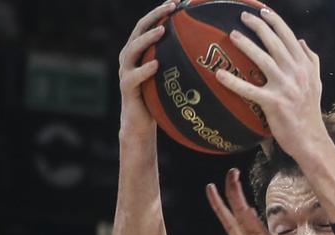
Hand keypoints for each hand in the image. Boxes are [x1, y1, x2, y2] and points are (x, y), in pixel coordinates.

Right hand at [117, 0, 175, 136]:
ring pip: (132, 49)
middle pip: (138, 29)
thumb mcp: (170, 77)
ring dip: (147, 38)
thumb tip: (209, 54)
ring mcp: (126, 71)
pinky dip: (145, 70)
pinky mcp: (127, 88)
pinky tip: (156, 65)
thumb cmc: (159, 99)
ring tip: (162, 31)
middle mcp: (129, 57)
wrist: (140, 123)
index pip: (147, 24)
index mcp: (139, 51)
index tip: (176, 2)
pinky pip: (134, 77)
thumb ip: (179, 63)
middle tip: (170, 8)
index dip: (159, 12)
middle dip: (154, 16)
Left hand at [200, 168, 319, 234]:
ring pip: (251, 225)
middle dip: (233, 195)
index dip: (222, 207)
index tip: (211, 188)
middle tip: (228, 172)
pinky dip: (254, 227)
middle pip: (241, 219)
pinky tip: (246, 212)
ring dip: (241, 204)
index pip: (233, 225)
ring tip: (233, 182)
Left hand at [215, 8, 324, 158]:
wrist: (311, 139)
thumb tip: (302, 41)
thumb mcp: (317, 83)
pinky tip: (220, 74)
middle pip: (275, 42)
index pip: (289, 37)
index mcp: (305, 66)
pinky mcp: (273, 103)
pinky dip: (233, 82)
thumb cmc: (310, 112)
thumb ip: (312, 60)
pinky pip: (249, 89)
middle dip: (258, 26)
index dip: (275, 21)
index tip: (262, 10)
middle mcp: (296, 73)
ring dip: (246, 45)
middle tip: (242, 17)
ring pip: (263, 59)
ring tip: (233, 35)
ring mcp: (285, 87)